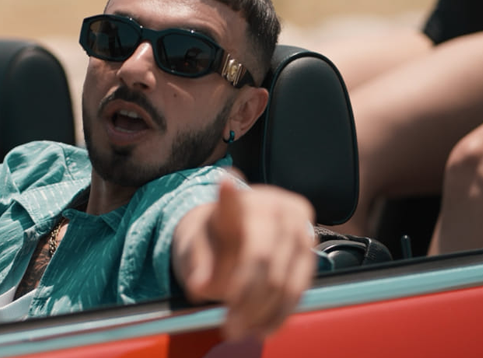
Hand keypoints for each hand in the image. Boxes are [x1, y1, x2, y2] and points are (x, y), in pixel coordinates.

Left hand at [173, 176, 315, 340]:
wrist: (241, 233)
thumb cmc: (216, 241)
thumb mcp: (198, 249)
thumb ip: (199, 265)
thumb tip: (201, 286)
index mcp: (237, 200)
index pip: (232, 202)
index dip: (229, 194)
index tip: (224, 181)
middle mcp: (272, 206)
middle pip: (262, 258)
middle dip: (245, 299)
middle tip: (228, 326)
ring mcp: (297, 225)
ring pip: (283, 280)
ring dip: (261, 312)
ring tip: (239, 330)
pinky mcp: (311, 248)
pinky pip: (299, 288)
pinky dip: (279, 313)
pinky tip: (262, 327)